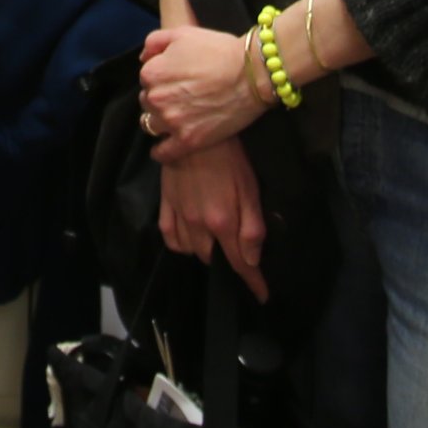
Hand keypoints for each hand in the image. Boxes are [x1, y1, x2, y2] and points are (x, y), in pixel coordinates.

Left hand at [137, 21, 268, 158]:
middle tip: (181, 96)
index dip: (161, 78)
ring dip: (161, 122)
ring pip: (152, 126)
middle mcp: (156, 99)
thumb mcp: (183, 34)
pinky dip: (161, 151)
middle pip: (147, 103)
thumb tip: (143, 58)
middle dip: (160, 99)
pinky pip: (163, 152)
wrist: (252, 73)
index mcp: (152, 73)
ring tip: (178, 117)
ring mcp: (172, 122)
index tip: (176, 79)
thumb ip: (155, 42)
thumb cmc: (220, 50)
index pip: (145, 79)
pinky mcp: (188, 141)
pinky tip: (167, 146)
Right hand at [156, 133, 270, 299]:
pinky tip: (189, 237)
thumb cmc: (230, 158)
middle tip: (237, 251)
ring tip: (215, 242)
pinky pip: (170, 237)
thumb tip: (252, 261)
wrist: (194, 131)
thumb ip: (252, 229)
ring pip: (191, 251)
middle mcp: (198, 226)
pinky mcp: (165, 205)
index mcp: (223, 223)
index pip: (240, 264)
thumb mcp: (250, 190)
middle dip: (227, 261)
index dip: (253, 282)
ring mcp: (179, 216)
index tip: (262, 296)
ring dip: (205, 252)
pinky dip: (181, 244)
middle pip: (213, 259)